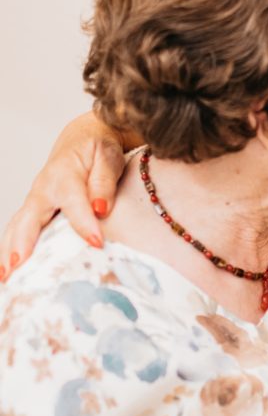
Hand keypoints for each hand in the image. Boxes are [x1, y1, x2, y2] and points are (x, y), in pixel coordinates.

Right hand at [0, 112, 125, 281]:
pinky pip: (19, 229)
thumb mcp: (108, 158)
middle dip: (23, 243)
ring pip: (17, 226)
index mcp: (65, 175)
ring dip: (8, 251)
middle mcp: (44, 189)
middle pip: (29, 218)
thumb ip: (104, 182)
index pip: (73, 201)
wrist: (84, 137)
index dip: (84, 222)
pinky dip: (10, 248)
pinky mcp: (34, 209)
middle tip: (17, 268)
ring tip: (5, 278)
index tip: (96, 243)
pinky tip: (7, 271)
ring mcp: (36, 200)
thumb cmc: (99, 148)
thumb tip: (101, 209)